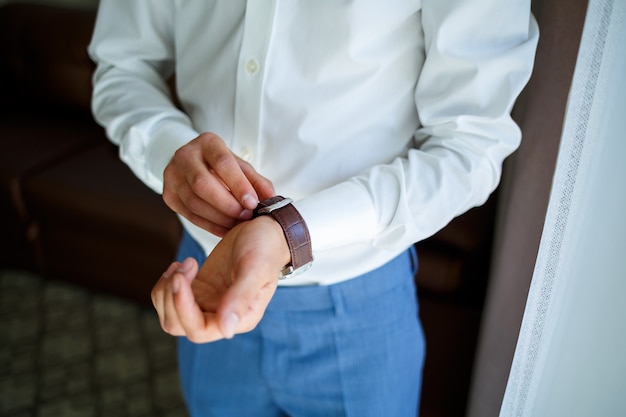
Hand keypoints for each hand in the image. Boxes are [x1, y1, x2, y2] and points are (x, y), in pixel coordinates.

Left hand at [151, 216, 289, 342]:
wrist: (265, 231)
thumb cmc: (266, 248)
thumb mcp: (255, 269)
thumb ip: (241, 298)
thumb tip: (227, 330)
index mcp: (240, 319)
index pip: (198, 331)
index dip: (182, 308)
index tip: (181, 278)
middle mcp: (222, 317)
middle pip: (178, 326)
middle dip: (171, 298)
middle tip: (183, 266)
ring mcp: (208, 305)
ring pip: (170, 315)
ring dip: (166, 290)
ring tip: (183, 264)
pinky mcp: (199, 291)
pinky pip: (171, 299)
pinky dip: (167, 283)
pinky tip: (181, 265)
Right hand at [162, 132, 274, 236]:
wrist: (193, 164)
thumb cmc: (222, 165)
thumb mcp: (241, 167)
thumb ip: (257, 182)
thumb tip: (272, 199)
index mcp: (207, 143)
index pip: (222, 163)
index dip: (238, 185)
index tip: (252, 203)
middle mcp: (185, 156)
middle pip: (202, 184)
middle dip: (227, 204)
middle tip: (245, 216)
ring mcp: (172, 175)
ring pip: (194, 202)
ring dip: (219, 218)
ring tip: (237, 224)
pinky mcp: (168, 195)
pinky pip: (189, 215)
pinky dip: (209, 226)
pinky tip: (225, 229)